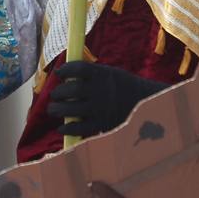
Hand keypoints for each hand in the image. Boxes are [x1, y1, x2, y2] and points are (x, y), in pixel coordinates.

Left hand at [48, 61, 166, 137]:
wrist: (145, 103)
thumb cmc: (122, 86)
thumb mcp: (110, 73)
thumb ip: (89, 73)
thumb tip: (62, 73)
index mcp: (102, 74)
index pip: (78, 68)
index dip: (65, 70)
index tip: (59, 73)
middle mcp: (100, 90)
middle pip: (71, 90)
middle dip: (58, 93)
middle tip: (54, 95)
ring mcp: (100, 108)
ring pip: (70, 109)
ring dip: (57, 109)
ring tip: (53, 109)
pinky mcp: (102, 124)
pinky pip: (79, 128)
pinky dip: (67, 128)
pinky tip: (62, 127)